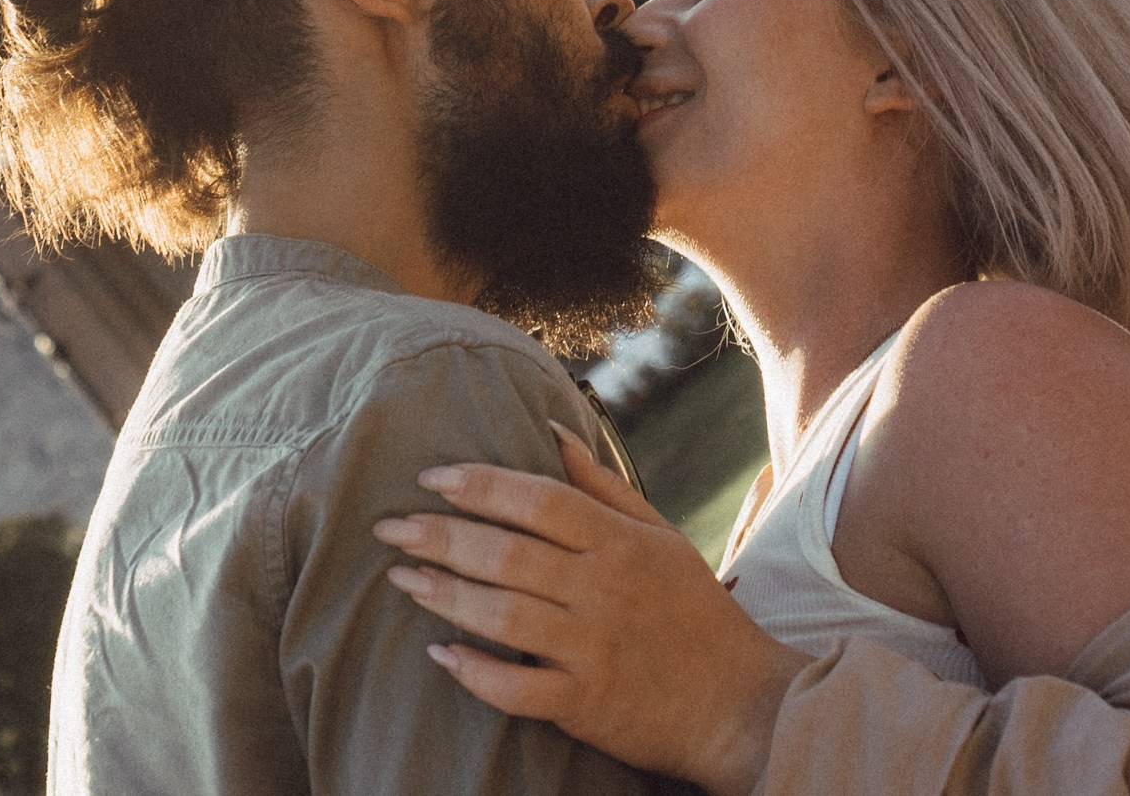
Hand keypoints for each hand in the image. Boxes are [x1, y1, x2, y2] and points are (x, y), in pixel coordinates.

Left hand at [373, 424, 808, 795]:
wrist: (740, 703)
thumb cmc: (693, 610)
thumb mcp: (660, 535)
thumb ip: (601, 485)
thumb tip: (551, 426)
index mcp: (619, 543)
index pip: (539, 500)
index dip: (481, 485)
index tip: (431, 478)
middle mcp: (604, 590)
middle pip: (507, 554)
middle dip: (441, 536)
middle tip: (389, 527)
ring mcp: (594, 648)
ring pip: (503, 616)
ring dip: (445, 596)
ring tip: (402, 579)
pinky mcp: (587, 703)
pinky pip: (519, 689)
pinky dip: (476, 673)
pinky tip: (441, 655)